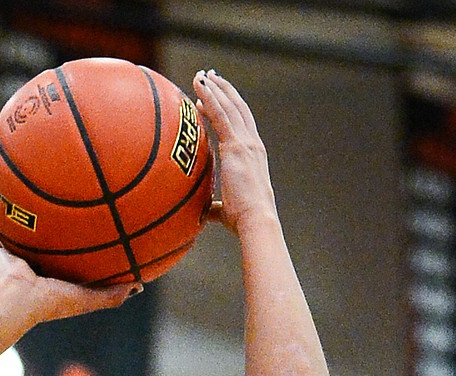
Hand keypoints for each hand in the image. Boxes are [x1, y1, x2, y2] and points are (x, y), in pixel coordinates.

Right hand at [0, 201, 131, 326]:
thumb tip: (140, 286)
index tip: (83, 222)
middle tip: (49, 201)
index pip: (64, 257)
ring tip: (13, 194)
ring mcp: (12, 262)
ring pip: (11, 235)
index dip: (72, 242)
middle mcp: (32, 267)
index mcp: (53, 277)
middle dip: (41, 225)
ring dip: (10, 218)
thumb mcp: (89, 298)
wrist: (23, 303)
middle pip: (37, 242)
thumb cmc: (55, 302)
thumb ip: (112, 294)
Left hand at [194, 71, 277, 234]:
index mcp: (254, 155)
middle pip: (238, 108)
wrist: (257, 220)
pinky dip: (209, 98)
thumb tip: (204, 212)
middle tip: (210, 76)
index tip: (217, 96)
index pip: (242, 124)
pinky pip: (220, 115)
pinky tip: (199, 87)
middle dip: (224, 90)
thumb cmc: (244, 221)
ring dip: (214, 88)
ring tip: (202, 75)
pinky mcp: (235, 146)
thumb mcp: (228, 210)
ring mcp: (245, 142)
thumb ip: (216, 206)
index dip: (230, 108)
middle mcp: (252, 143)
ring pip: (229, 106)